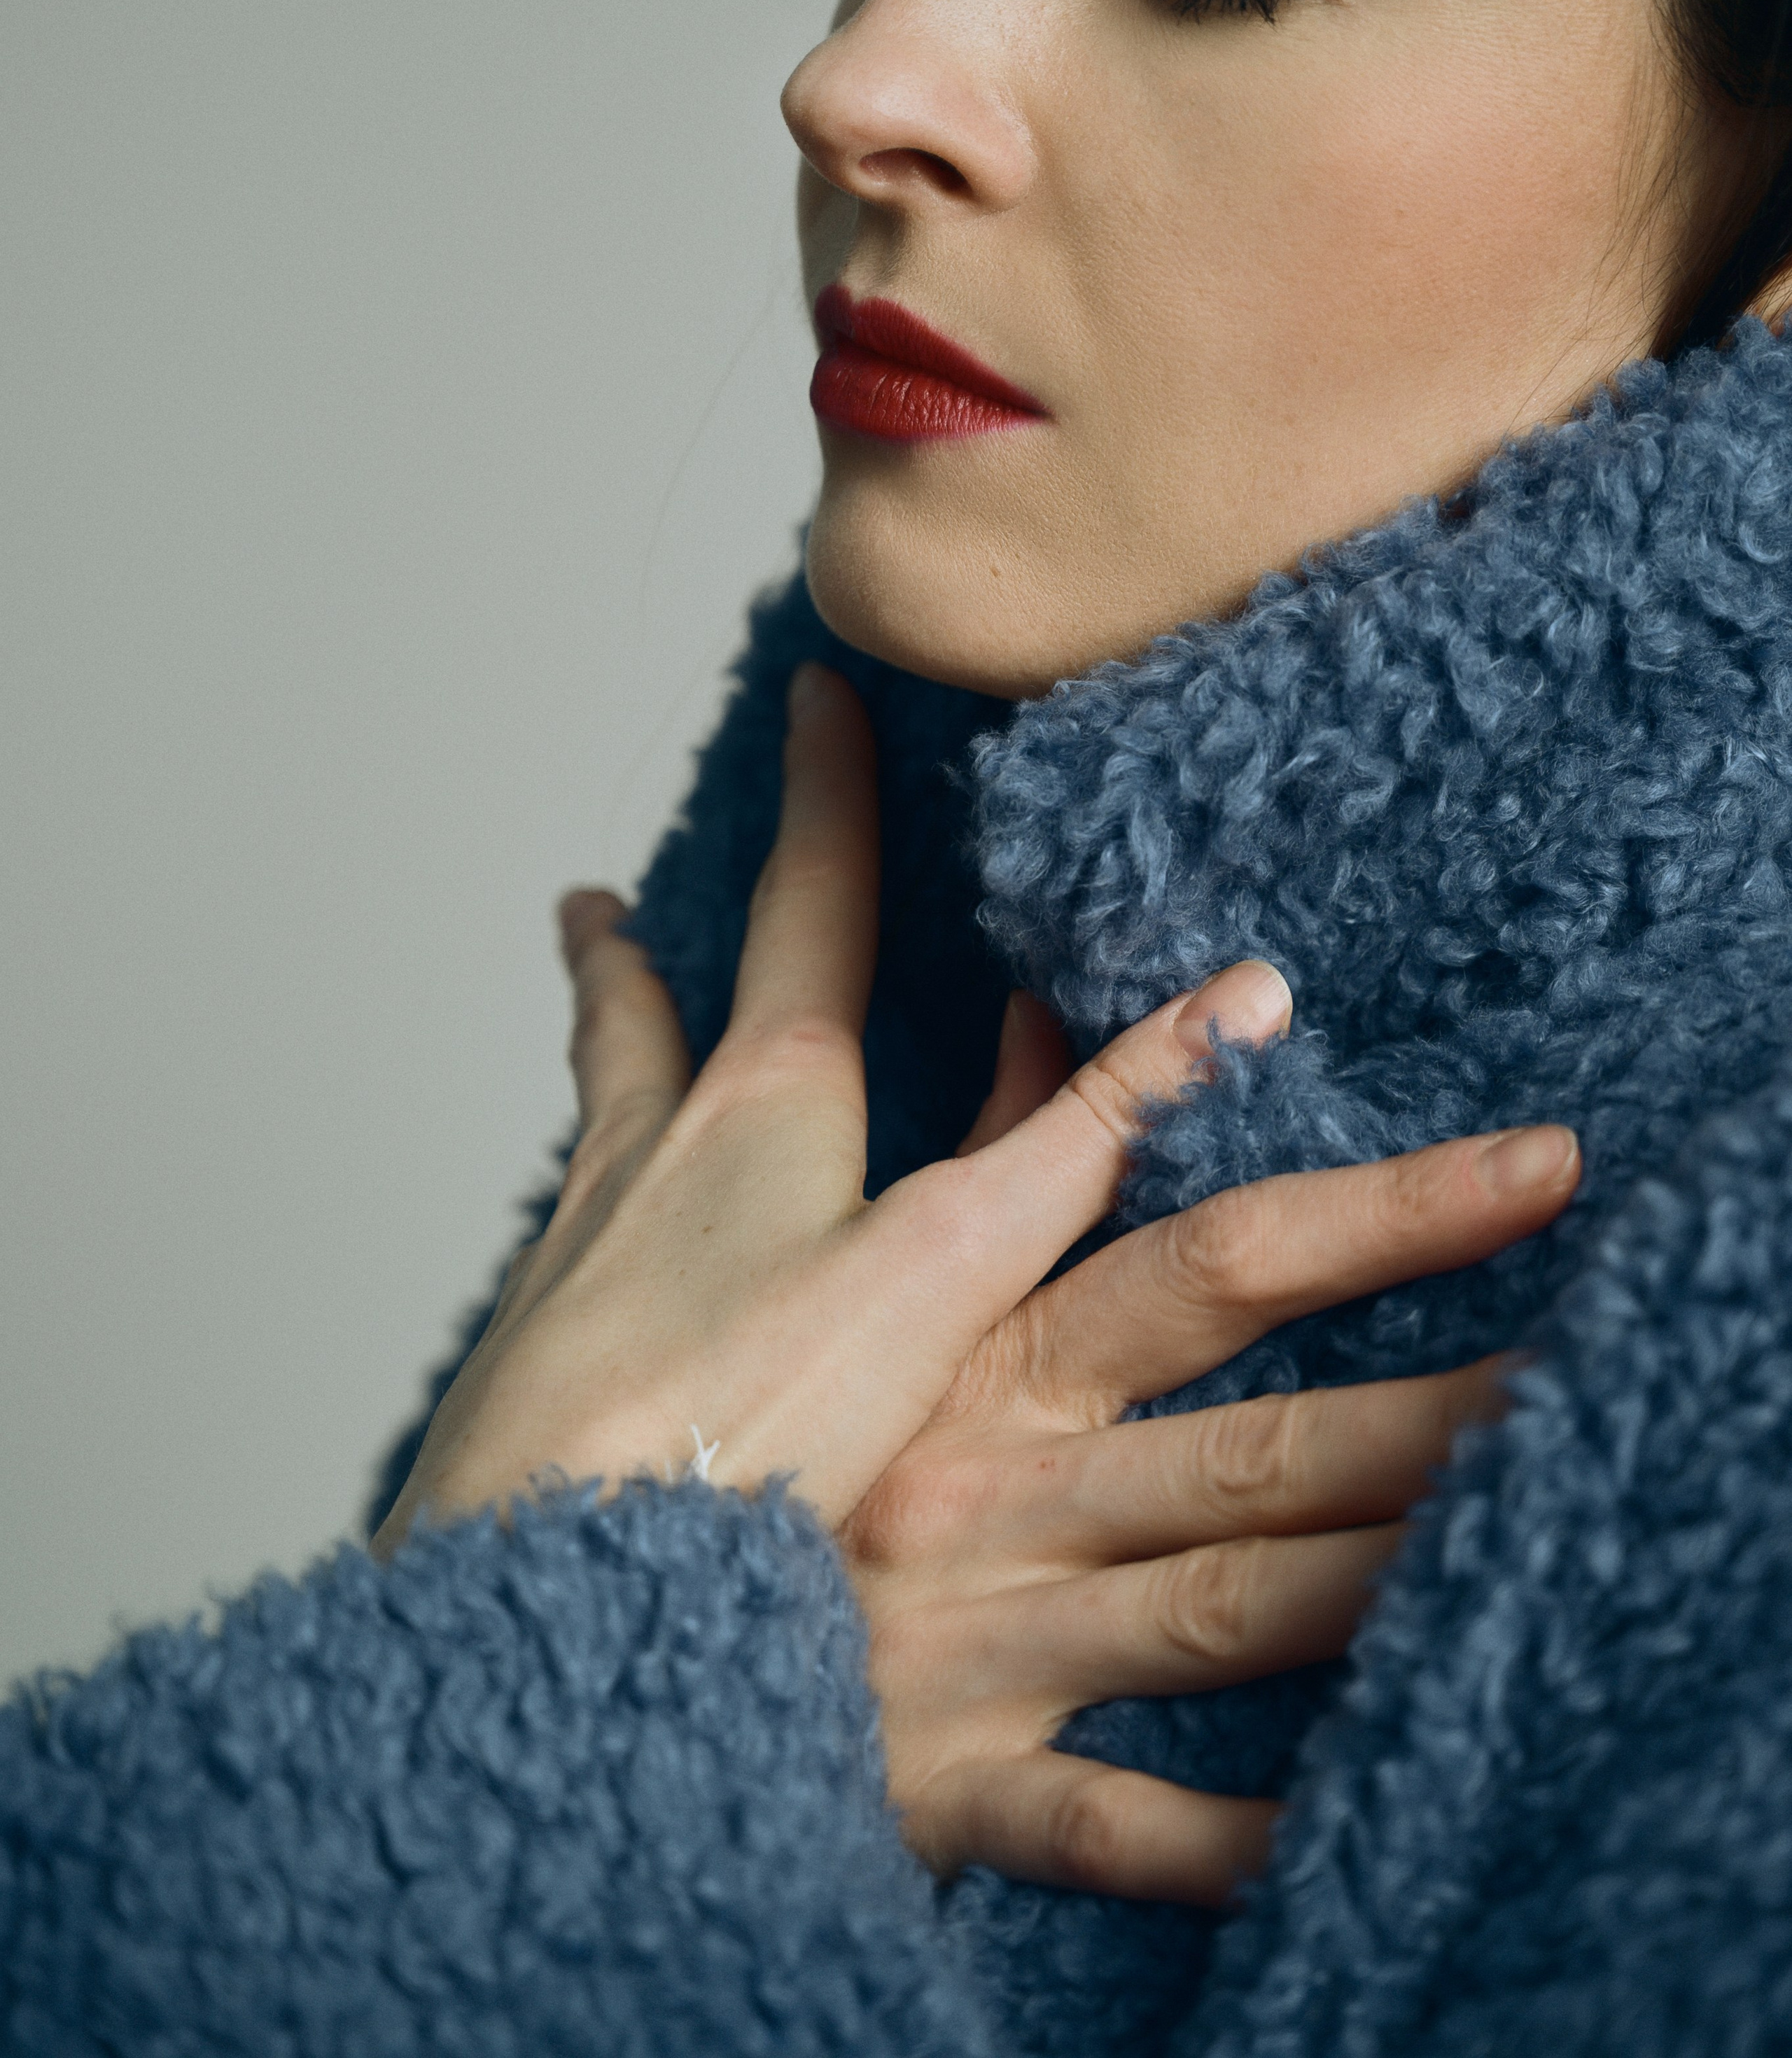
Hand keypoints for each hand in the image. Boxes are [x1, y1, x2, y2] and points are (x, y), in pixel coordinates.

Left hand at [371, 664, 1297, 1555]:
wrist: (545, 1573)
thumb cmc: (746, 1415)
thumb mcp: (955, 1262)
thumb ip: (1088, 1136)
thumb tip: (1243, 999)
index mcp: (761, 1104)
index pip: (805, 904)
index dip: (825, 794)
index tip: (808, 692)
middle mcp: (651, 1155)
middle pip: (646, 1013)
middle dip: (640, 948)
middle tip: (595, 902)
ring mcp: (583, 1256)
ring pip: (595, 1118)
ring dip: (603, 1050)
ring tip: (587, 1008)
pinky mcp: (547, 1361)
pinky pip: (580, 1238)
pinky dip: (596, 1207)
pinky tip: (599, 1264)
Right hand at [846, 1038, 1577, 1904]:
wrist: (600, 1607)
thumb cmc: (763, 1427)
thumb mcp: (864, 1278)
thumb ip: (989, 1148)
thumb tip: (1054, 1004)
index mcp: (987, 1355)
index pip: (1208, 1256)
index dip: (1375, 1211)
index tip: (1530, 1165)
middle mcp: (1001, 1486)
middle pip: (1247, 1441)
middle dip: (1420, 1414)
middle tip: (1573, 1377)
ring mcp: (982, 1635)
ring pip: (1213, 1605)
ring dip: (1370, 1581)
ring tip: (1515, 1540)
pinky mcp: (949, 1782)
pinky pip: (1100, 1824)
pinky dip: (1211, 1842)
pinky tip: (1327, 1840)